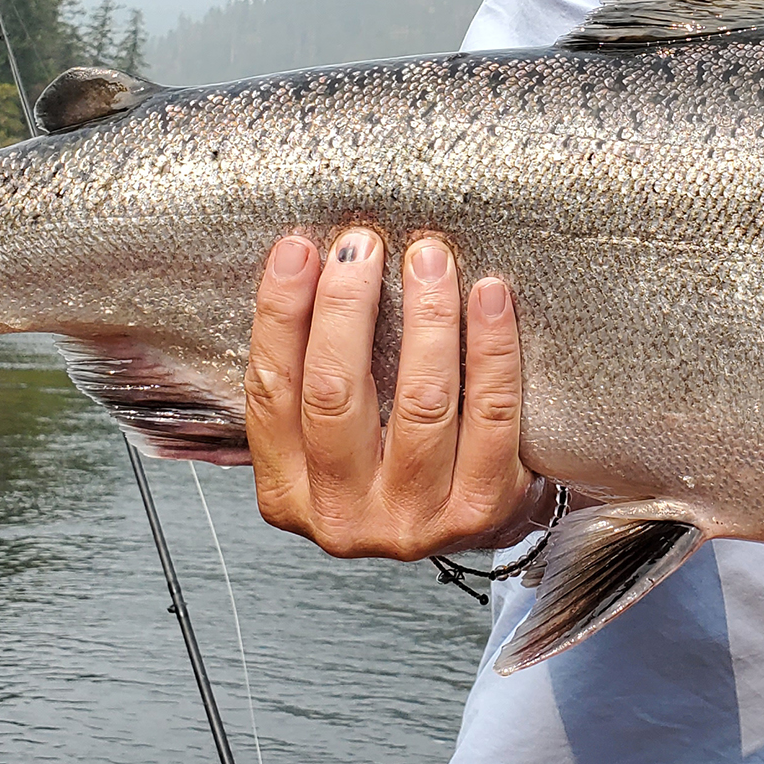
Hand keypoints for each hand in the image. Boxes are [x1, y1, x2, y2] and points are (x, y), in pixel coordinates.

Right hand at [247, 229, 544, 558]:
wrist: (474, 519)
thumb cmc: (392, 456)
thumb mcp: (334, 434)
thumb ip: (314, 374)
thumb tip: (312, 263)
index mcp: (287, 491)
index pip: (271, 391)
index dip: (281, 313)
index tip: (299, 248)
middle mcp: (344, 515)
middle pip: (335, 394)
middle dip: (347, 306)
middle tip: (364, 244)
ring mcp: (415, 519)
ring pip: (420, 401)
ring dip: (426, 316)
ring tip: (430, 259)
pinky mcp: (482, 508)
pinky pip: (492, 414)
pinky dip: (492, 348)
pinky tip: (491, 297)